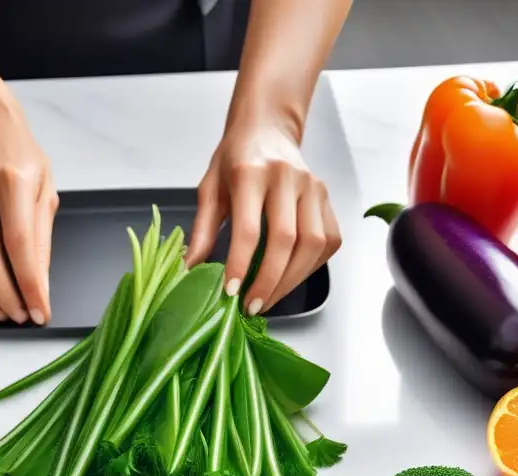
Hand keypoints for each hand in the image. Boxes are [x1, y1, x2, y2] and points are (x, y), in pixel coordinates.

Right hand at [0, 93, 56, 323]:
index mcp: (13, 180)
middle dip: (6, 295)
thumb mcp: (46, 191)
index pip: (19, 243)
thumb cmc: (20, 159)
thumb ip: (43, 239)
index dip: (29, 283)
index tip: (40, 310)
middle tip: (22, 316)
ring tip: (5, 312)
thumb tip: (41, 284)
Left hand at [185, 119, 341, 314]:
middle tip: (251, 306)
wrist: (267, 128)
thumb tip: (189, 269)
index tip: (230, 292)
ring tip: (268, 298)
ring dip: (291, 280)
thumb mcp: (209, 188)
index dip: (240, 265)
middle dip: (268, 281)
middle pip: (286, 240)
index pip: (249, 228)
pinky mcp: (328, 198)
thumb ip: (202, 229)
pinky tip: (290, 278)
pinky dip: (311, 267)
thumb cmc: (235, 158)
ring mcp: (313, 187)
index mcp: (250, 172)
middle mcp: (287, 178)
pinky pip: (328, 241)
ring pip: (312, 244)